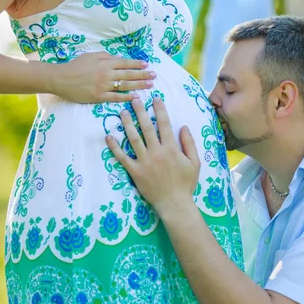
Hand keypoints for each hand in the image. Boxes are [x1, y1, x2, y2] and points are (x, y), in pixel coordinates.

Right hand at [49, 52, 155, 102]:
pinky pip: (116, 97)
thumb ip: (106, 57)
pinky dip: (126, 97)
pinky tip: (136, 97)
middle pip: (128, 74)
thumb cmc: (75, 66)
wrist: (61, 78)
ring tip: (150, 85)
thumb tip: (120, 59)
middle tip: (154, 76)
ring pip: (125, 85)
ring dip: (139, 85)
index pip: (125, 63)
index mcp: (105, 62)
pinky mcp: (99, 97)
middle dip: (143, 75)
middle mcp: (106, 73)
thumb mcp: (91, 56)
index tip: (147, 65)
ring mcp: (103, 86)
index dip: (137, 64)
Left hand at [105, 97, 200, 215]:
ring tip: (122, 112)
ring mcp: (144, 162)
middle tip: (134, 99)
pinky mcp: (135, 172)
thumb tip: (183, 126)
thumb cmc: (186, 184)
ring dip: (127, 124)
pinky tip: (108, 136)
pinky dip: (115, 147)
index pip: (164, 124)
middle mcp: (156, 152)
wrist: (174, 204)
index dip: (160, 110)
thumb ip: (189, 143)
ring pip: (133, 139)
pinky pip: (123, 158)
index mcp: (171, 148)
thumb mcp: (195, 163)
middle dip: (140, 111)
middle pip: (146, 127)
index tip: (155, 99)